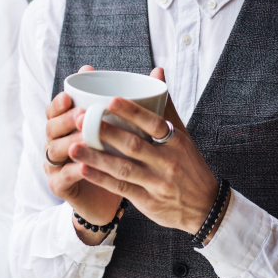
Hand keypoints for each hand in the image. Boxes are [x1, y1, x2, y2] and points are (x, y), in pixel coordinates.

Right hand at [44, 65, 120, 244]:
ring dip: (70, 144)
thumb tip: (158, 71)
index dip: (60, 102)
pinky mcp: (59, 186)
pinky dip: (74, 171)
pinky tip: (84, 167)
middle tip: (82, 116)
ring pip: (55, 150)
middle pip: (52, 127)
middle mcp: (58, 141)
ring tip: (84, 139)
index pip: (56, 108)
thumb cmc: (118, 157)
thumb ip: (137, 101)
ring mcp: (56, 164)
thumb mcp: (126, 128)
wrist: (109, 199)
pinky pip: (63, 176)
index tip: (70, 95)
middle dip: (65, 120)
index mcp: (69, 124)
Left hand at [68, 67, 222, 236]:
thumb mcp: (182, 135)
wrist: (205, 206)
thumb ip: (165, 105)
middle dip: (105, 132)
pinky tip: (82, 170)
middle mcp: (167, 162)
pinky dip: (101, 179)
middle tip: (79, 119)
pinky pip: (121, 189)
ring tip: (72, 146)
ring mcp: (157, 183)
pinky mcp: (148, 201)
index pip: (154, 123)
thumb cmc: (189, 164)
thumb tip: (157, 70)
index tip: (110, 101)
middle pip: (133, 145)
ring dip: (96, 157)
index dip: (133, 112)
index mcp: (176, 142)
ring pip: (122, 168)